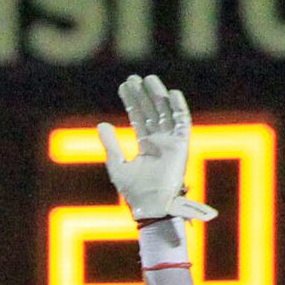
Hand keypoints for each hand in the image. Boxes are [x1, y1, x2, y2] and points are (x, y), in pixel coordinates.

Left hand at [98, 73, 215, 223]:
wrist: (151, 207)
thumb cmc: (134, 193)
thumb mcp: (118, 166)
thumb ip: (111, 146)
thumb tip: (101, 124)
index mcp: (146, 146)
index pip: (138, 117)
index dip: (131, 102)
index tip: (123, 86)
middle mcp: (159, 142)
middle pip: (151, 111)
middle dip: (143, 95)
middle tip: (133, 78)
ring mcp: (171, 143)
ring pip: (166, 112)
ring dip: (158, 96)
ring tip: (148, 80)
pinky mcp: (181, 147)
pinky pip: (183, 123)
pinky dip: (179, 108)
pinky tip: (171, 93)